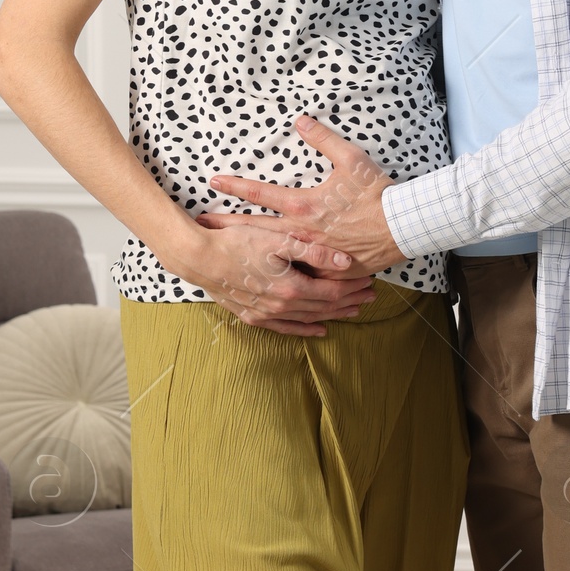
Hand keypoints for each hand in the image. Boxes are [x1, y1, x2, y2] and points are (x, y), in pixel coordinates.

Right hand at [181, 210, 373, 337]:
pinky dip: (305, 329)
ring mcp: (266, 314)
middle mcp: (282, 306)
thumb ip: (314, 252)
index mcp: (291, 287)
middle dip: (350, 302)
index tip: (369, 282)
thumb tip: (346, 262)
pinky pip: (286, 328)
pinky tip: (319, 329)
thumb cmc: (237, 242)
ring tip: (354, 310)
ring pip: (309, 319)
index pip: (332, 292)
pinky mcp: (253, 316)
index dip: (353, 288)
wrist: (199, 258)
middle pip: (325, 308)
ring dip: (333, 315)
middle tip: (370, 296)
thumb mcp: (278, 240)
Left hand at [210, 115, 403, 273]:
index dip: (234, 186)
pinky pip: (298, 274)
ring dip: (247, 253)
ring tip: (225, 254)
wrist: (401, 226)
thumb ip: (323, 138)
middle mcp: (301, 231)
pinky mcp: (325, 270)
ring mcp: (311, 253)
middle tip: (202, 226)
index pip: (259, 193)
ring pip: (271, 255)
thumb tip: (301, 120)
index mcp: (303, 204)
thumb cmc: (376, 193)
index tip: (213, 181)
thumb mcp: (352, 159)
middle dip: (226, 226)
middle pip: (254, 229)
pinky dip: (279, 275)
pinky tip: (263, 278)